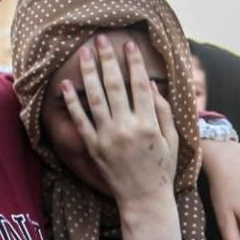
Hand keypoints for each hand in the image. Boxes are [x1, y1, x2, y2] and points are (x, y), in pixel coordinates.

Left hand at [59, 35, 176, 208]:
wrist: (144, 200)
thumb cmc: (162, 169)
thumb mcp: (172, 140)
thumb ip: (163, 111)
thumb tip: (151, 84)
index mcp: (148, 124)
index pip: (140, 86)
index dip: (134, 64)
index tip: (128, 46)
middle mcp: (126, 128)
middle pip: (115, 86)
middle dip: (108, 60)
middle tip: (100, 40)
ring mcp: (107, 137)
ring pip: (95, 98)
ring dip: (88, 73)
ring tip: (84, 54)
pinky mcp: (93, 147)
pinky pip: (80, 120)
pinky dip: (72, 102)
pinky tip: (67, 85)